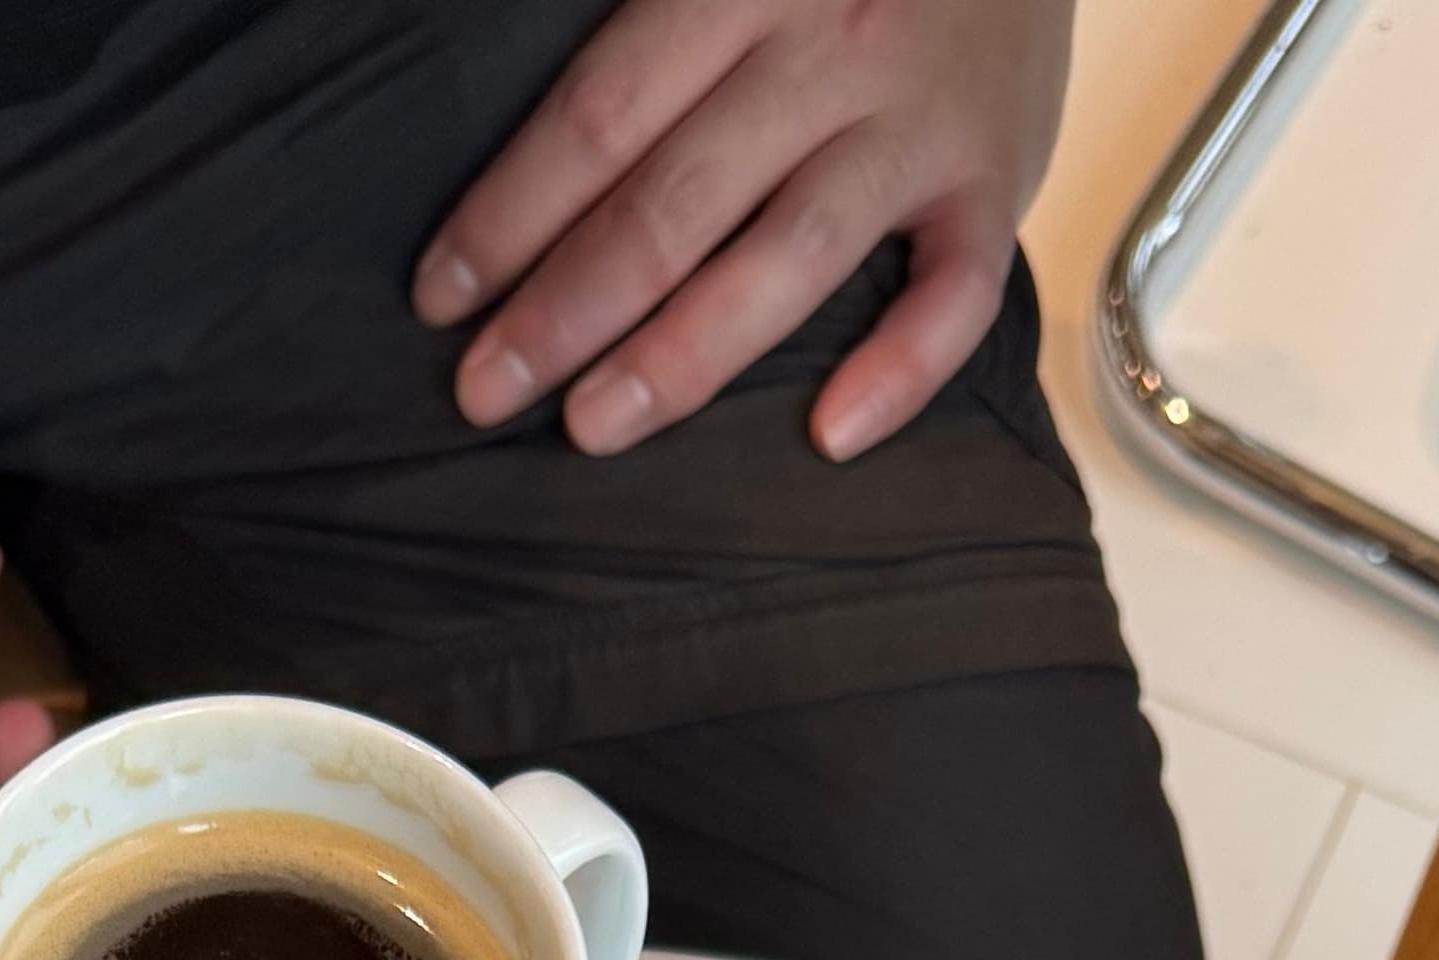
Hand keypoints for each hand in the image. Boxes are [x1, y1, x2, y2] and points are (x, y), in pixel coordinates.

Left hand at [414, 0, 1072, 462]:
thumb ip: (651, 16)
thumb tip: (544, 118)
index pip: (602, 117)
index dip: (511, 213)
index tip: (442, 295)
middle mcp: (831, 47)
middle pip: (674, 201)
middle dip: (564, 308)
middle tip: (483, 390)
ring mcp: (917, 123)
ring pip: (790, 258)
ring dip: (682, 356)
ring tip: (590, 427)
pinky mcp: (996, 178)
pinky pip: (958, 296)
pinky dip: (901, 374)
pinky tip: (827, 438)